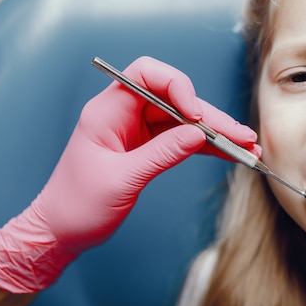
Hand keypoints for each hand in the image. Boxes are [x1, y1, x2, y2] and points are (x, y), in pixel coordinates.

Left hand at [0, 56, 258, 292]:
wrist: (60, 232)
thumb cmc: (77, 205)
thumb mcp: (121, 179)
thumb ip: (162, 153)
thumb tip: (199, 133)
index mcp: (107, 111)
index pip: (146, 74)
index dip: (177, 85)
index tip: (196, 114)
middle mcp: (124, 113)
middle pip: (175, 100)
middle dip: (210, 117)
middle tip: (241, 136)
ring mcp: (137, 130)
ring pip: (183, 120)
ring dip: (215, 133)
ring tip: (246, 147)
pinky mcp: (147, 147)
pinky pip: (181, 139)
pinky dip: (205, 146)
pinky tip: (229, 153)